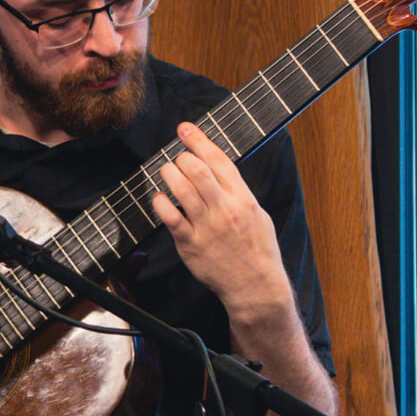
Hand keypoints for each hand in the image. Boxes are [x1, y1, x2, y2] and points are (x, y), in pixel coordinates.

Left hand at [150, 122, 291, 317]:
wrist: (255, 286)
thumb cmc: (258, 250)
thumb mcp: (258, 214)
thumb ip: (239, 192)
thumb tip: (219, 170)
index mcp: (243, 198)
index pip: (219, 160)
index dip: (199, 140)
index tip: (185, 129)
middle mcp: (225, 209)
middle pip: (197, 170)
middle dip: (182, 156)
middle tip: (177, 157)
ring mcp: (207, 227)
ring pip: (181, 189)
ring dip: (168, 173)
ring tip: (166, 171)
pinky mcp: (191, 244)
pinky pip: (170, 217)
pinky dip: (160, 202)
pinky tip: (159, 197)